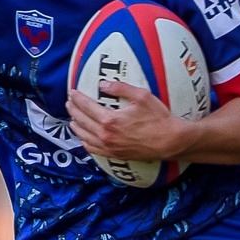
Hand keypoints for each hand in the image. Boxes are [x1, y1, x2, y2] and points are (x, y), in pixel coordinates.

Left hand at [68, 82, 195, 163]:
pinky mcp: (115, 155)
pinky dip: (85, 142)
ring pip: (84, 137)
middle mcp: (106, 135)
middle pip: (82, 121)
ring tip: (73, 119)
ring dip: (76, 126)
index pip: (86, 107)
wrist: (170, 141)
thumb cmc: (158, 118)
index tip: (72, 92)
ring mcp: (110, 147)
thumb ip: (120, 88)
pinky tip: (84, 138)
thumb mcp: (141, 96)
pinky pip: (93, 150)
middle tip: (69, 102)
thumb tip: (103, 84)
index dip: (77, 98)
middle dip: (73, 110)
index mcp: (110, 120)